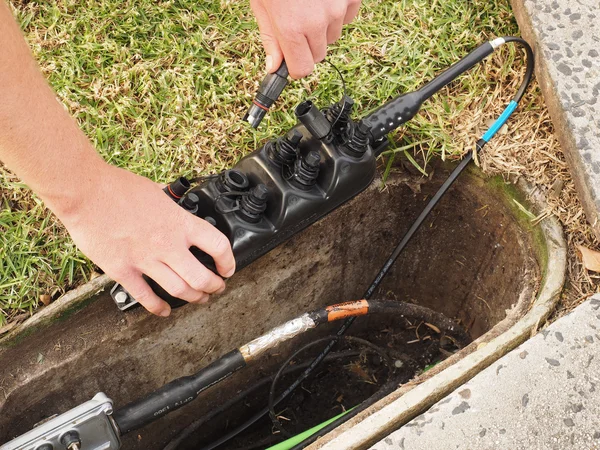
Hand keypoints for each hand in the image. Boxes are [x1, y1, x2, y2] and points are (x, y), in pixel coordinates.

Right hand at [59, 165, 235, 316]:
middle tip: (217, 287)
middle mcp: (168, 245)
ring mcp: (146, 260)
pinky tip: (164, 311)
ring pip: (180, 290)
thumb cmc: (117, 187)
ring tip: (199, 298)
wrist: (85, 192)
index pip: (218, 246)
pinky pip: (145, 297)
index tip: (228, 267)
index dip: (228, 261)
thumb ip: (170, 206)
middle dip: (215, 286)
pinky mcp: (123, 271)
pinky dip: (158, 308)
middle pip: (202, 277)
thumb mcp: (157, 192)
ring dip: (195, 298)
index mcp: (180, 223)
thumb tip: (174, 205)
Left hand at [250, 0, 360, 78]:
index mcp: (290, 28)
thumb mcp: (262, 3)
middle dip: (308, 46)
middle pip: (318, 56)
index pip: (302, 70)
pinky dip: (338, 13)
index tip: (292, 60)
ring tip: (309, 5)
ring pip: (333, 37)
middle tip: (297, 21)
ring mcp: (336, 9)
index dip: (296, 66)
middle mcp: (316, 23)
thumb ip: (270, 37)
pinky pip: (348, 18)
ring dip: (323, 28)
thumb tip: (273, 66)